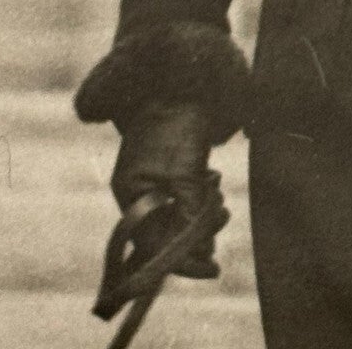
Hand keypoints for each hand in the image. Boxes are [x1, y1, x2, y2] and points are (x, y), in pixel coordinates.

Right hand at [110, 102, 227, 279]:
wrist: (183, 80)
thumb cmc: (179, 124)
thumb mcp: (185, 171)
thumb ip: (188, 211)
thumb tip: (199, 253)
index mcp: (130, 193)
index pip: (152, 245)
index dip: (182, 263)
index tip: (211, 270)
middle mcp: (136, 192)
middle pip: (165, 235)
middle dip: (195, 236)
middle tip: (221, 218)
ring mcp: (151, 181)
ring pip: (177, 218)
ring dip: (201, 217)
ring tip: (219, 203)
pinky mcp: (167, 171)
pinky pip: (182, 200)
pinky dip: (199, 200)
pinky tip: (211, 183)